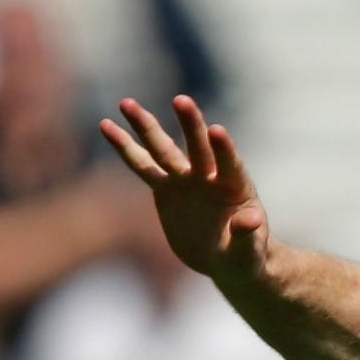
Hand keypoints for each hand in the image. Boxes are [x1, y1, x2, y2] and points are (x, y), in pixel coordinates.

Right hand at [99, 95, 269, 283]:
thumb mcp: (249, 252)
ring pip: (163, 150)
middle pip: (198, 148)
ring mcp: (186, 180)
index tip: (217, 130)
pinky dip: (125, 147)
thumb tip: (253, 219)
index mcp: (236, 189)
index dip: (224, 149)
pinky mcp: (165, 188)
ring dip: (146, 127)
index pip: (231, 165)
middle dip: (190, 125)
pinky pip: (143, 165)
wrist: (227, 259)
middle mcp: (210, 177)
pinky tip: (106, 125)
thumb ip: (248, 234)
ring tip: (126, 103)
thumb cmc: (246, 256)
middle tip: (182, 100)